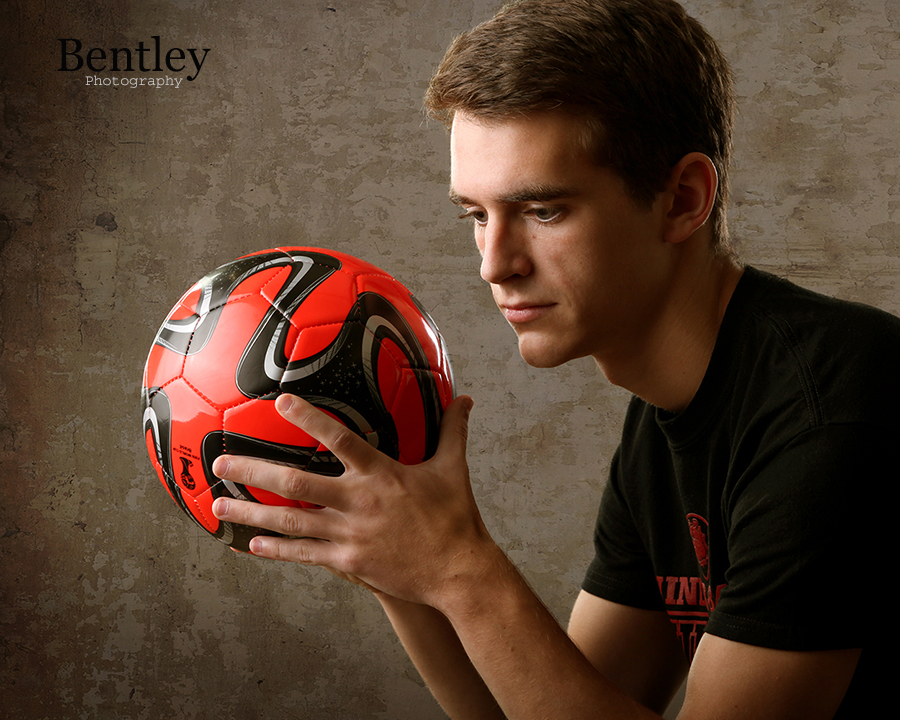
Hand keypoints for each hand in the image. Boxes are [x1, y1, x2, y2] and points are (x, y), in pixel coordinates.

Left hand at [211, 393, 494, 606]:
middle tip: (222, 461)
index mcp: (381, 473)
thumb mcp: (454, 468)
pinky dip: (276, 550)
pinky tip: (251, 546)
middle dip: (254, 471)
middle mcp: (358, 501)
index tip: (280, 400)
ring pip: (289, 521)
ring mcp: (349, 534)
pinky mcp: (348, 561)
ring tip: (218, 504)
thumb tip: (465, 399)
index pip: (338, 437)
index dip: (308, 417)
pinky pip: (304, 554)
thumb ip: (452, 430)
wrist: (458, 571)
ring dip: (250, 513)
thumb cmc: (456, 517)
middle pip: (295, 482)